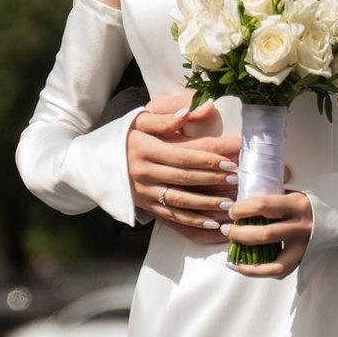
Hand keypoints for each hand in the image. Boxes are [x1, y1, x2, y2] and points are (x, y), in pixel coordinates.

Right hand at [126, 97, 236, 241]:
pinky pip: (172, 218)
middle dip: (215, 178)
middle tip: (239, 178)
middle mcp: (143, 173)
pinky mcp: (147, 207)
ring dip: (208, 204)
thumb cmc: (129, 135)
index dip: (210, 155)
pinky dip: (194, 224)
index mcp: (145, 149)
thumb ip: (165, 115)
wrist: (99, 160)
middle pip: (186, 178)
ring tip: (231, 203)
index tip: (235, 155)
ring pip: (181, 201)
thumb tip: (189, 112)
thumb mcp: (141, 118)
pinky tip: (213, 224)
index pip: (185, 153)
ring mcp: (144, 194)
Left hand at [224, 190, 313, 278]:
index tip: (232, 211)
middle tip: (227, 231)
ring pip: (274, 262)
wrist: (335, 216)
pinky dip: (260, 272)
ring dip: (249, 262)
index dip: (242, 209)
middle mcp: (301, 226)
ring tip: (234, 259)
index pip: (263, 206)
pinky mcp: (303, 259)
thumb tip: (237, 205)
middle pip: (265, 234)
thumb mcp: (290, 195)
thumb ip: (268, 200)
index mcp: (296, 205)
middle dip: (240, 234)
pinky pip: (280, 271)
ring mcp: (303, 246)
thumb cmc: (303, 205)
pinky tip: (245, 267)